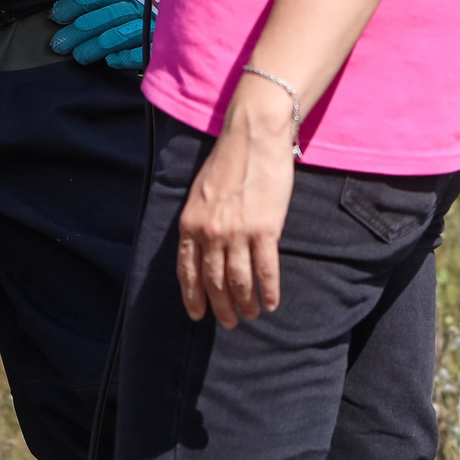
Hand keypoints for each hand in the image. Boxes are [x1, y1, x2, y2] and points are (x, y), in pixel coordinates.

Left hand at [49, 0, 158, 70]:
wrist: (197, 22)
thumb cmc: (157, 14)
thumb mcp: (138, 1)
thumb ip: (113, 3)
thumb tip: (72, 9)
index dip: (74, 4)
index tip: (56, 15)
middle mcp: (142, 7)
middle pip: (104, 16)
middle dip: (77, 30)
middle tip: (59, 44)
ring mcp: (152, 27)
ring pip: (115, 35)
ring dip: (92, 46)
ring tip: (78, 55)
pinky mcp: (160, 49)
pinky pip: (138, 54)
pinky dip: (122, 57)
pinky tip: (111, 61)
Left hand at [176, 76, 298, 326]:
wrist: (253, 137)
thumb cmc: (228, 161)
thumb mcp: (201, 193)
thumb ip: (200, 222)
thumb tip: (206, 250)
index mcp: (190, 223)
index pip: (187, 271)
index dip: (193, 296)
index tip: (198, 315)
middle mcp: (210, 233)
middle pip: (213, 282)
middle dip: (221, 307)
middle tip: (229, 322)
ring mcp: (237, 233)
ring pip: (239, 282)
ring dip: (245, 304)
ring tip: (251, 315)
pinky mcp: (265, 230)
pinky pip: (266, 271)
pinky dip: (269, 291)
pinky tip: (271, 302)